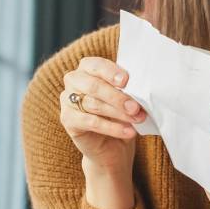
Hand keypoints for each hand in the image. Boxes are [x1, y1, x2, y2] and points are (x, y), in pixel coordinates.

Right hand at [59, 56, 145, 175]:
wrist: (111, 143)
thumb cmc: (119, 113)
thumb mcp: (125, 97)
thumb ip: (128, 90)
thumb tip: (141, 90)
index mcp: (87, 68)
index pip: (96, 65)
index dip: (111, 72)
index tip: (126, 81)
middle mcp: (74, 80)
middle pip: (93, 86)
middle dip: (117, 97)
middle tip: (135, 107)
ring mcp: (67, 100)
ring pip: (94, 105)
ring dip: (118, 113)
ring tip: (137, 119)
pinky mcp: (68, 120)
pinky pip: (91, 122)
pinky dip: (112, 128)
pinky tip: (128, 132)